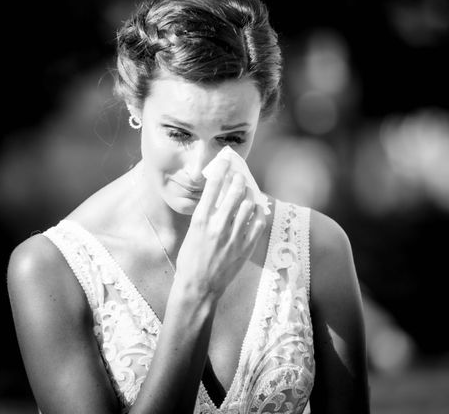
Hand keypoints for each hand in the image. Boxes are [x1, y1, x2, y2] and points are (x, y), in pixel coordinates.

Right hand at [174, 157, 266, 300]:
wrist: (198, 287)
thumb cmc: (190, 259)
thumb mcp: (192, 232)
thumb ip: (206, 214)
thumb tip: (218, 195)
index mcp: (201, 220)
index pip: (214, 186)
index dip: (222, 169)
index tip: (226, 161)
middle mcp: (218, 226)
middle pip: (235, 191)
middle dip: (239, 179)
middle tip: (240, 177)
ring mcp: (233, 237)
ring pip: (249, 205)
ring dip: (250, 195)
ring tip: (249, 193)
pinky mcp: (245, 248)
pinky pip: (258, 223)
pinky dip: (258, 213)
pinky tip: (255, 210)